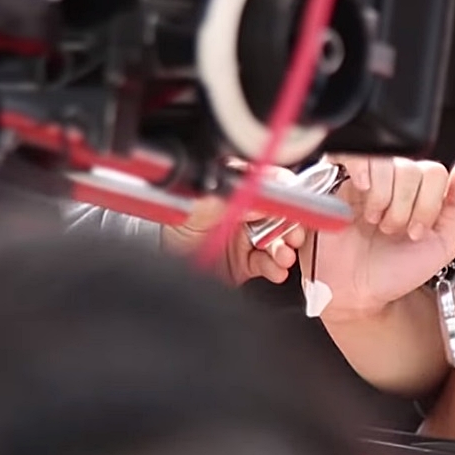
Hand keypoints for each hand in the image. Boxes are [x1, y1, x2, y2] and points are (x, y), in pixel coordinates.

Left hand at [162, 181, 305, 285]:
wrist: (160, 269)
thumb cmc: (168, 230)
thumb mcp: (197, 205)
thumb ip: (228, 196)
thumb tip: (260, 191)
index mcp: (233, 190)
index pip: (269, 185)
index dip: (286, 194)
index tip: (294, 205)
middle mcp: (243, 212)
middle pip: (282, 214)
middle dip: (292, 225)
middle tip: (293, 234)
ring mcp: (246, 238)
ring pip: (280, 239)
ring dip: (286, 248)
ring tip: (283, 255)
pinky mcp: (247, 263)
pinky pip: (271, 263)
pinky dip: (277, 267)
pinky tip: (275, 268)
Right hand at [296, 154, 454, 317]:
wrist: (358, 293)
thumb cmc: (396, 271)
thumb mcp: (443, 243)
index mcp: (420, 192)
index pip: (434, 172)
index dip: (428, 205)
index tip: (415, 232)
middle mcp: (394, 181)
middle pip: (411, 169)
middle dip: (405, 208)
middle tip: (392, 231)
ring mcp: (366, 178)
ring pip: (386, 163)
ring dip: (383, 198)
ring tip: (374, 222)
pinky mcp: (336, 179)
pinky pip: (353, 155)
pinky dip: (362, 170)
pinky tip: (363, 193)